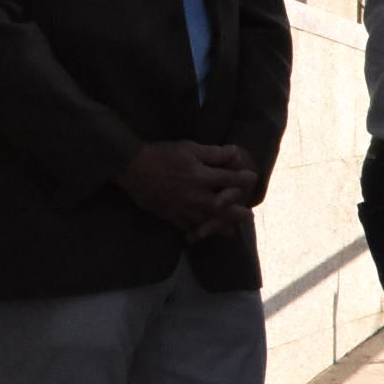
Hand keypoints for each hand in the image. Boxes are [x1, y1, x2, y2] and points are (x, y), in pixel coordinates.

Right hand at [117, 140, 256, 237]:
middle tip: (248, 215)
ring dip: (220, 227)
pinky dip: (197, 232)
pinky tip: (202, 235)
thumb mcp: (189, 148)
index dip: (243, 179)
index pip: (229, 180)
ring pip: (206, 222)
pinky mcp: (169, 215)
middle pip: (222, 208)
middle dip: (236, 212)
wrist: (131, 167)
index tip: (252, 178)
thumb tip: (236, 153)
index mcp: (201, 177)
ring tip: (231, 231)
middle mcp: (195, 196)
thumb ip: (214, 153)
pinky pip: (187, 227)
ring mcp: (182, 208)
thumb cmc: (162, 154)